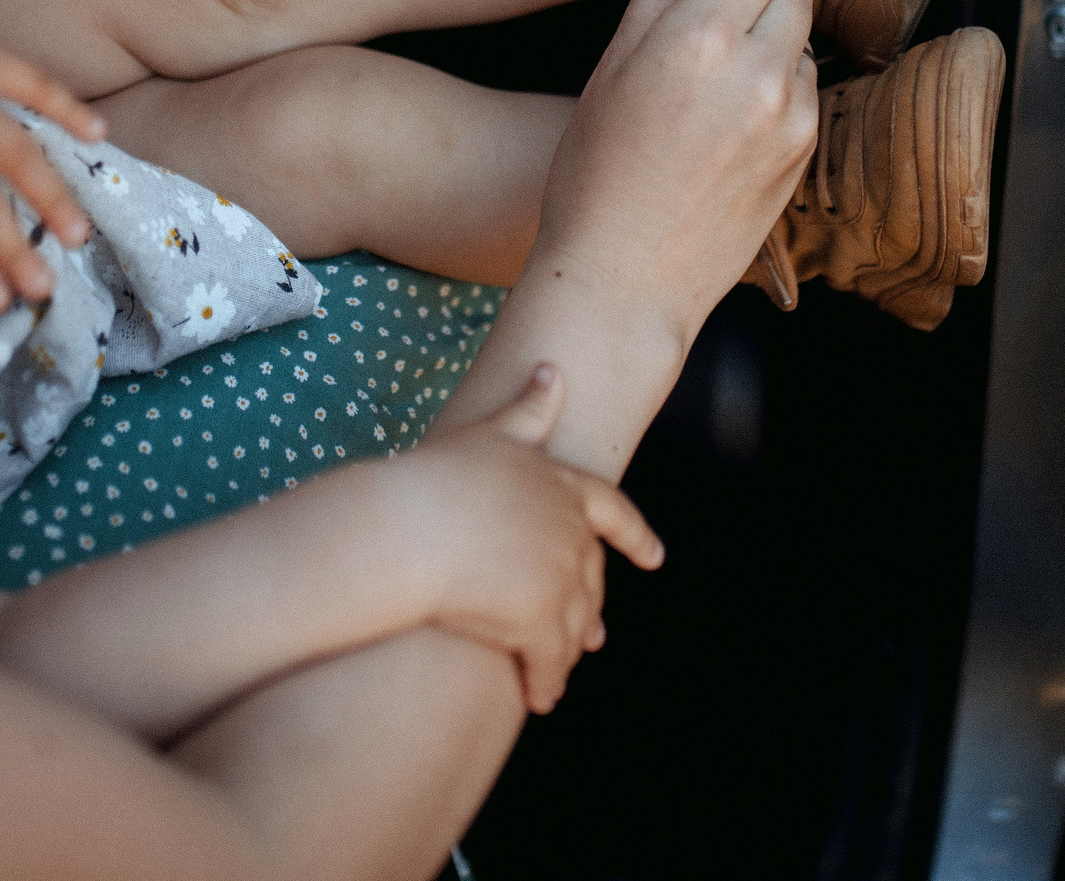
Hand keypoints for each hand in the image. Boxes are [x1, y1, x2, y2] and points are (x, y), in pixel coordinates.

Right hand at [395, 365, 664, 713]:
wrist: (410, 529)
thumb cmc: (439, 478)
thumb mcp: (489, 434)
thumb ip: (529, 409)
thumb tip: (552, 369)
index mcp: (565, 488)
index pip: (616, 512)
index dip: (635, 535)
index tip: (654, 556)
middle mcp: (573, 535)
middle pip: (592, 577)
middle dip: (590, 606)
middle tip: (593, 635)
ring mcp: (561, 581)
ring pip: (576, 624)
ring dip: (568, 649)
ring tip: (557, 673)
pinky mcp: (541, 626)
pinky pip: (551, 663)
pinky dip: (547, 680)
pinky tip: (539, 696)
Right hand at [529, 0, 819, 340]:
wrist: (624, 282)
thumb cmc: (596, 176)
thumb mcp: (610, 67)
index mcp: (696, 41)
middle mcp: (755, 73)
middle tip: (711, 24)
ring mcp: (789, 116)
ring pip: (802, 35)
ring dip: (771, 39)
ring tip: (714, 84)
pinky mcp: (805, 150)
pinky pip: (804, 86)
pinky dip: (777, 86)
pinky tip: (729, 122)